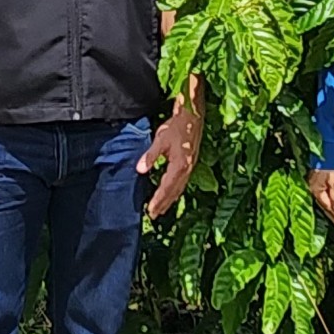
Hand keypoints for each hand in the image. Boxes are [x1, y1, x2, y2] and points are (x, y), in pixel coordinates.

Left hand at [139, 93, 204, 218]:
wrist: (193, 117)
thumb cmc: (176, 126)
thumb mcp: (160, 140)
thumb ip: (150, 156)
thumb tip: (140, 170)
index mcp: (179, 166)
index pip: (166, 188)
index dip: (157, 200)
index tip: (150, 211)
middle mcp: (186, 170)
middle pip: (174, 192)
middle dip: (163, 204)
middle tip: (153, 215)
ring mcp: (190, 167)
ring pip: (179, 189)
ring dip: (169, 200)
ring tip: (160, 209)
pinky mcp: (191, 164)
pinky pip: (182, 183)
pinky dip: (175, 191)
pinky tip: (171, 193)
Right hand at [309, 168, 333, 227]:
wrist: (326, 146)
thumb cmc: (330, 162)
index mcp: (316, 189)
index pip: (327, 206)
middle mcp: (314, 188)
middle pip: (325, 205)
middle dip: (333, 215)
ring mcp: (315, 184)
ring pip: (324, 200)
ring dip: (331, 209)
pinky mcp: (318, 180)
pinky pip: (325, 195)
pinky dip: (330, 200)